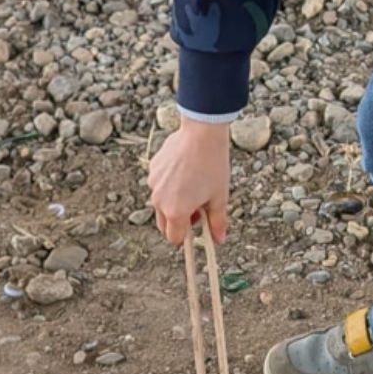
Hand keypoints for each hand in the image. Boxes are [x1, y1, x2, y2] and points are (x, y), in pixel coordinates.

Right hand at [148, 119, 230, 245]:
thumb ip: (217, 222)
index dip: (187, 236)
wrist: (202, 134)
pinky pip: (159, 185)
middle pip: (164, 223)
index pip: (175, 238)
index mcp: (176, 212)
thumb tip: (218, 239)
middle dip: (179, 221)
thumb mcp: (219, 197)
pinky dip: (169, 185)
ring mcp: (153, 184)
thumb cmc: (213, 166)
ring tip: (193, 185)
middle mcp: (159, 201)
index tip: (197, 227)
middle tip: (197, 207)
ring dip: (173, 202)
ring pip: (161, 203)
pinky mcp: (152, 169)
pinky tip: (185, 170)